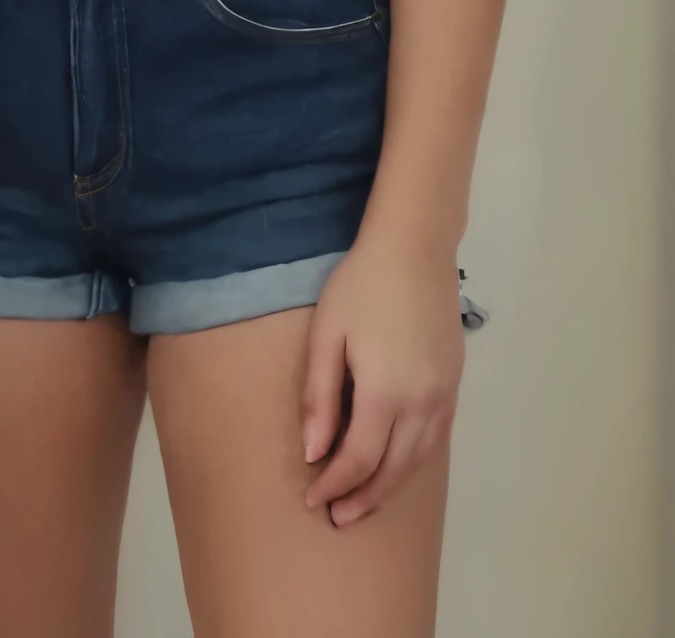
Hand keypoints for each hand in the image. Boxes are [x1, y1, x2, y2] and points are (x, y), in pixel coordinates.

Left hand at [300, 233, 464, 526]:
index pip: (359, 459)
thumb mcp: (327, 335)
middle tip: (337, 517)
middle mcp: (422, 404)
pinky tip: (396, 464)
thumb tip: (315, 453)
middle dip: (363, 497)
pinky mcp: (454, 384)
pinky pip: (435, 439)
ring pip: (419, 460)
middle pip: (394, 470)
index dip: (335, 484)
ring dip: (391, 486)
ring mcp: (444, 396)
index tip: (313, 499)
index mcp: (386, 393)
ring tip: (364, 501)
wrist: (414, 250)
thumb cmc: (360, 286)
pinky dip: (413, 461)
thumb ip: (320, 397)